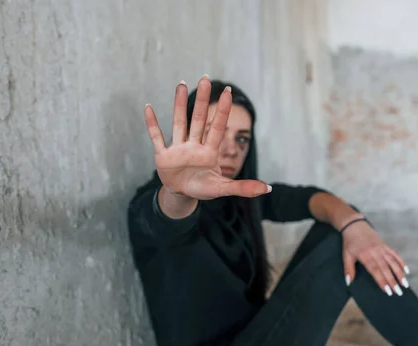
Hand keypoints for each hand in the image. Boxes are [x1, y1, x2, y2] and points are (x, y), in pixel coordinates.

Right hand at [144, 76, 270, 199]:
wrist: (182, 195)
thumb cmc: (203, 187)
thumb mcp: (223, 189)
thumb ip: (243, 187)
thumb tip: (268, 188)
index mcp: (209, 152)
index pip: (217, 127)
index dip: (223, 110)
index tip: (229, 92)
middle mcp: (194, 146)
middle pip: (199, 119)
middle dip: (203, 100)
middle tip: (206, 78)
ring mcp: (178, 149)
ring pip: (179, 123)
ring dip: (179, 105)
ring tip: (181, 84)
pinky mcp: (163, 156)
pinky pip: (157, 137)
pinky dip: (152, 124)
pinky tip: (149, 108)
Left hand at [341, 219, 409, 295]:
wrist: (355, 225)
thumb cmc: (350, 242)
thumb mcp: (346, 255)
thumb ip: (348, 269)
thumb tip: (348, 282)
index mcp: (365, 255)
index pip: (375, 270)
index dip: (382, 281)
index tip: (388, 291)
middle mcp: (375, 252)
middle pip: (386, 268)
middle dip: (393, 281)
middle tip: (398, 292)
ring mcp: (382, 248)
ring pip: (393, 262)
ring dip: (400, 273)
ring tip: (405, 284)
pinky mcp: (385, 246)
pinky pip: (395, 254)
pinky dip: (401, 262)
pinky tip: (406, 270)